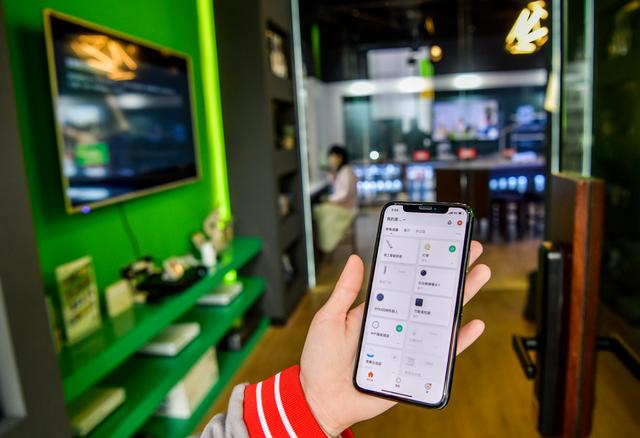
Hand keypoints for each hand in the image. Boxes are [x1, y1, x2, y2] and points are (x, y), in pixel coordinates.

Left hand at [299, 241, 490, 435]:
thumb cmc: (320, 360)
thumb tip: (357, 260)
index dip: (423, 265)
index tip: (440, 244)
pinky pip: (441, 354)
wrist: (321, 399)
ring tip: (480, 274)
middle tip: (472, 249)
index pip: (406, 282)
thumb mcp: (329, 318)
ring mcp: (408, 345)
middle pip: (429, 295)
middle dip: (452, 273)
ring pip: (440, 319)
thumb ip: (345, 291)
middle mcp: (397, 325)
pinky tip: (473, 324)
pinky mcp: (414, 368)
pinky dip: (458, 340)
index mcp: (378, 310)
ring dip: (461, 297)